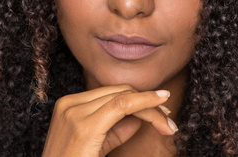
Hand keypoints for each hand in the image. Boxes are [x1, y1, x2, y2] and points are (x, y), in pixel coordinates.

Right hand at [41, 84, 176, 156]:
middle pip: (119, 92)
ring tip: (168, 124)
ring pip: (124, 97)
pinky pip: (121, 105)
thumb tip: (139, 116)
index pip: (112, 94)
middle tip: (169, 119)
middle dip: (148, 103)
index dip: (139, 99)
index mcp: (69, 105)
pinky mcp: (83, 126)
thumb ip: (116, 129)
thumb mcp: (97, 145)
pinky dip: (144, 103)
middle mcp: (69, 104)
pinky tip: (159, 106)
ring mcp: (73, 112)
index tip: (161, 110)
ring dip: (151, 108)